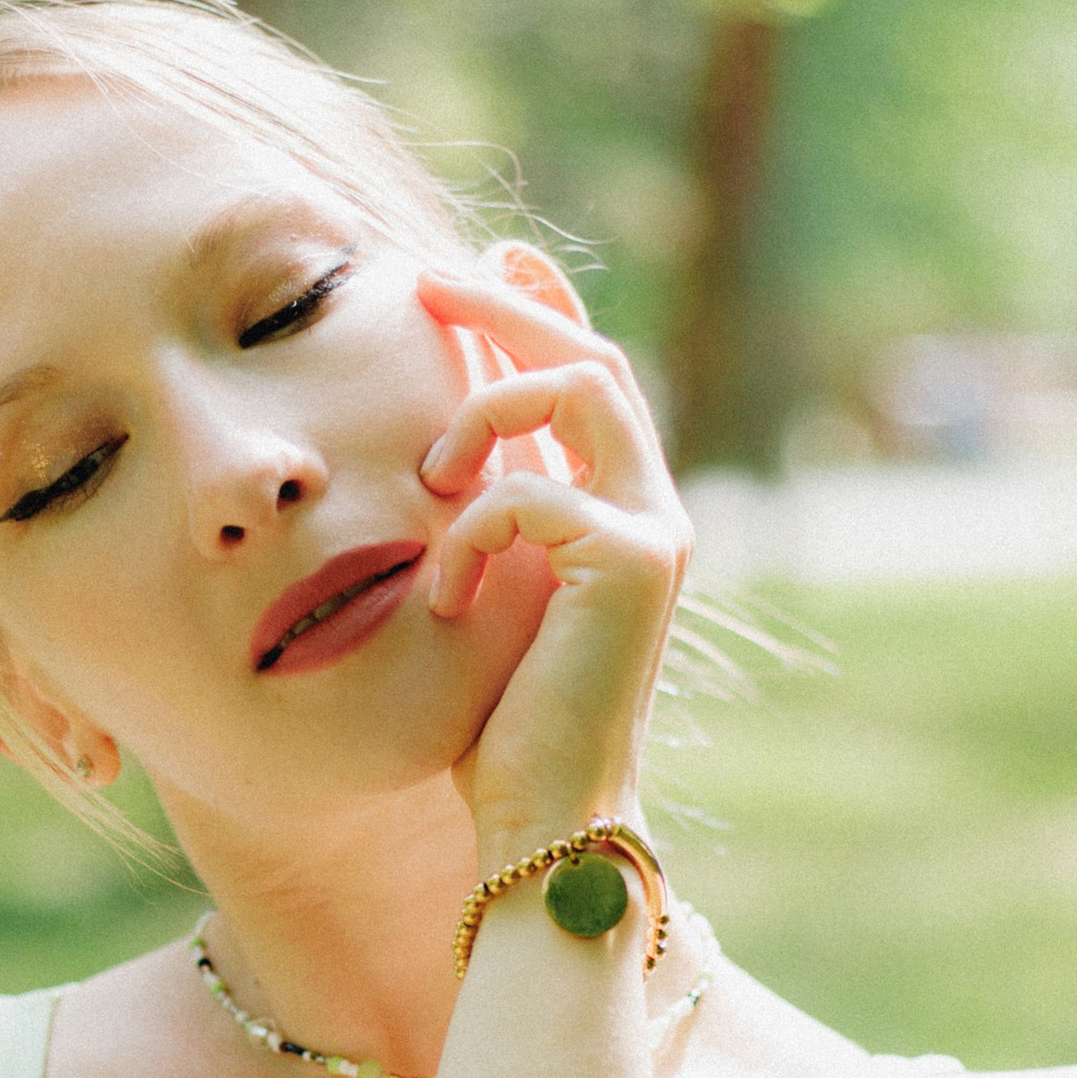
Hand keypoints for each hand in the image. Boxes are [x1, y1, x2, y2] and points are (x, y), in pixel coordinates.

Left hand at [414, 261, 691, 862]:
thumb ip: (479, 524)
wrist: (546, 819)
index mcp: (616, 513)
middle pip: (589, 357)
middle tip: (424, 278)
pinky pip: (533, 494)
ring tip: (430, 480)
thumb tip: (426, 461)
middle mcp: (651, 512)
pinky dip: (471, 532)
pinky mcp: (632, 564)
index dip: (540, 308)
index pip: (588, 379)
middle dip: (505, 307)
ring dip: (486, 412)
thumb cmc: (498, 730)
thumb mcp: (479, 596)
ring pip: (580, 389)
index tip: (483, 258)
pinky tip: (446, 597)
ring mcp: (652, 533)